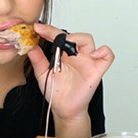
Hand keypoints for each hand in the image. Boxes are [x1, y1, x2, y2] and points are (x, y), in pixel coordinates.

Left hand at [27, 23, 114, 137]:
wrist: (64, 109)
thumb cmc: (56, 92)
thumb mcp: (42, 74)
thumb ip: (38, 60)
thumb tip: (30, 47)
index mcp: (63, 54)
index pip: (58, 36)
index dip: (49, 31)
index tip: (38, 28)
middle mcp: (76, 55)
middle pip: (74, 35)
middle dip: (63, 34)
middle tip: (51, 38)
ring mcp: (87, 61)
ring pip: (89, 41)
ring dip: (79, 39)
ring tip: (68, 47)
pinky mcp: (96, 70)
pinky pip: (107, 56)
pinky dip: (104, 51)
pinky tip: (93, 55)